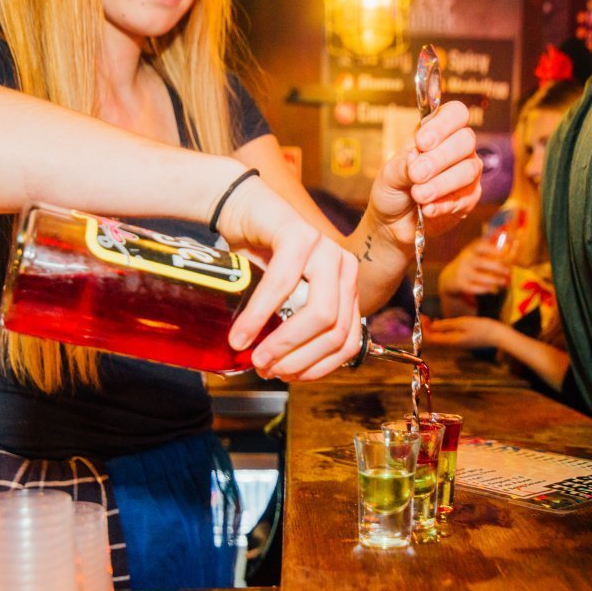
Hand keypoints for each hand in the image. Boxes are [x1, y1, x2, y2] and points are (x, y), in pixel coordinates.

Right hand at [217, 175, 362, 380]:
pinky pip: (283, 283)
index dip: (319, 367)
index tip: (287, 378)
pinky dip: (260, 315)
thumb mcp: (284, 301)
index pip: (349, 341)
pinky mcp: (299, 234)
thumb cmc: (261, 260)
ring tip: (255, 357)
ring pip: (320, 313)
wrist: (242, 212)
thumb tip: (279, 373)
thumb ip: (292, 329)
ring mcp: (326, 249)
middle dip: (299, 359)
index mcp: (347, 288)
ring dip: (284, 342)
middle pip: (336, 331)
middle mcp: (344, 268)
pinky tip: (242, 333)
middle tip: (266, 370)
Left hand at [368, 101, 482, 245]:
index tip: (422, 142)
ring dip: (440, 183)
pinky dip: (443, 204)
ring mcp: (466, 174)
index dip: (443, 125)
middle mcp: (457, 149)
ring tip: (418, 195)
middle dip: (439, 158)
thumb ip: (403, 165)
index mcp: (438, 133)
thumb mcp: (389, 174)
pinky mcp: (468, 199)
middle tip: (417, 174)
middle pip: (466, 140)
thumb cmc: (393, 190)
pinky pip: (465, 198)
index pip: (456, 114)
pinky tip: (427, 209)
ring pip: (468, 170)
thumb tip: (417, 157)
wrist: (392, 223)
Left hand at [424, 316, 506, 349]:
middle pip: (434, 339)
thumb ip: (446, 325)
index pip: (430, 338)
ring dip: (433, 329)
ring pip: (440, 338)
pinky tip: (442, 322)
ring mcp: (457, 344)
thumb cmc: (482, 327)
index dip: (423, 328)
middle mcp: (452, 344)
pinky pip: (447, 337)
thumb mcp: (463, 323)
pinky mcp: (462, 341)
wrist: (498, 336)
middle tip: (424, 316)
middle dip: (426, 328)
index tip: (422, 316)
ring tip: (430, 318)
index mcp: (451, 341)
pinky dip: (441, 330)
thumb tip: (432, 326)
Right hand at [439, 239, 511, 296]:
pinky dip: (485, 289)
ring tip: (503, 282)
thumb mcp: (476, 254)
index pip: (480, 246)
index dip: (491, 249)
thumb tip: (508, 247)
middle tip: (508, 271)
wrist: (450, 276)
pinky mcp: (461, 284)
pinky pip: (475, 288)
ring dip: (494, 280)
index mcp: (470, 250)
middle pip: (482, 262)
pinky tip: (493, 289)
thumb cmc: (470, 263)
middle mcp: (465, 260)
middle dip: (497, 267)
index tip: (502, 253)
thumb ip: (490, 251)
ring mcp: (462, 272)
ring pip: (480, 277)